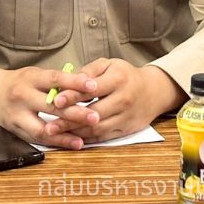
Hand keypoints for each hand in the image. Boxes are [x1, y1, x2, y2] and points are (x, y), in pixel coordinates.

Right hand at [0, 65, 99, 149]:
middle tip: (95, 116)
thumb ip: (55, 81)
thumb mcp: (33, 74)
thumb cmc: (17, 82)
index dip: (74, 83)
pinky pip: (38, 139)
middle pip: (50, 106)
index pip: (54, 79)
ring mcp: (17, 116)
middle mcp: (22, 97)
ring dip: (66, 134)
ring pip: (43, 128)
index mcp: (29, 78)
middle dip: (74, 113)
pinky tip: (73, 143)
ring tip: (85, 136)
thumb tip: (83, 83)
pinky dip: (57, 142)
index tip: (93, 86)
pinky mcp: (16, 131)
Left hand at [45, 59, 185, 143]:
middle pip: (92, 113)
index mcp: (118, 79)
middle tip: (49, 124)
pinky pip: (103, 137)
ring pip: (96, 128)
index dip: (72, 95)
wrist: (154, 91)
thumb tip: (69, 79)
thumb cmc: (126, 75)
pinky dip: (86, 139)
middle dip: (69, 119)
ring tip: (55, 132)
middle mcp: (123, 99)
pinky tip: (71, 137)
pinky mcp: (125, 130)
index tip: (55, 100)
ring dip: (74, 132)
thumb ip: (89, 71)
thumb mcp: (109, 64)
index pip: (91, 89)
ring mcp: (125, 117)